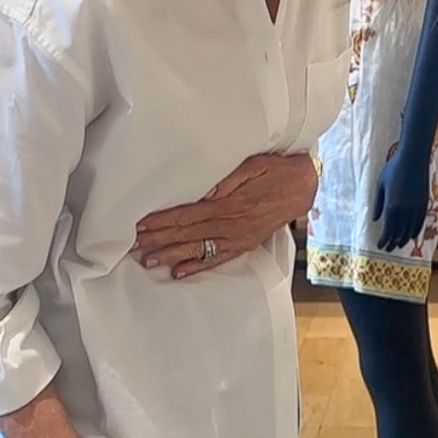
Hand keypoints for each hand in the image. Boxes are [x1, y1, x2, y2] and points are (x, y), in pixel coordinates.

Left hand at [134, 153, 317, 277]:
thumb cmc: (275, 168)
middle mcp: (230, 225)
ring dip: (171, 255)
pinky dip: (197, 266)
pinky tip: (179, 273)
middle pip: (187, 234)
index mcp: (228, 204)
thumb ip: (224, 180)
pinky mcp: (244, 245)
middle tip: (133, 246)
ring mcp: (237, 238)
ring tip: (148, 260)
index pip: (186, 215)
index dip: (162, 221)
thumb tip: (199, 193)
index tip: (140, 225)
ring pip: (197, 249)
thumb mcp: (250, 165)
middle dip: (158, 239)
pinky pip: (217, 259)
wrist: (304, 185)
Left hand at [372, 147, 430, 251]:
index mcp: (392, 206)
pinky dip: (415, 231)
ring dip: (404, 239)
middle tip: (388, 249)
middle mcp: (405, 210)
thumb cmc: (393, 168)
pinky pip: (420, 222)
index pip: (388, 230)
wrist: (413, 158)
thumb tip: (375, 219)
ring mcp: (416, 207)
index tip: (380, 245)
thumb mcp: (380, 185)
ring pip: (410, 230)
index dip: (384, 240)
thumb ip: (378, 203)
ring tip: (398, 245)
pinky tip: (411, 236)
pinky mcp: (424, 203)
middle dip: (393, 243)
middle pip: (399, 232)